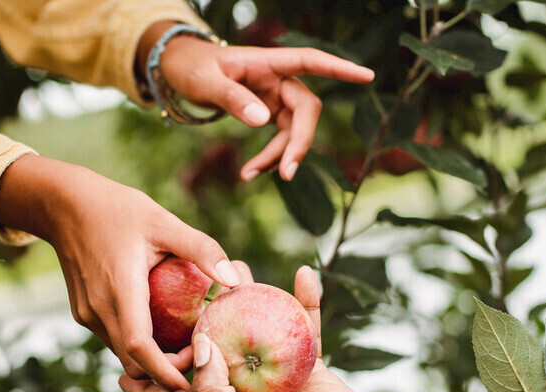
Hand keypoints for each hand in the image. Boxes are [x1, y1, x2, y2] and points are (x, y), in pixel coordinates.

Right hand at [0, 155, 239, 391]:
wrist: (63, 204)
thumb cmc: (116, 208)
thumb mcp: (163, 222)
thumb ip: (201, 249)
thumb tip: (235, 281)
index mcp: (121, 289)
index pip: (141, 348)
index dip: (166, 372)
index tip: (194, 381)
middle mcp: (98, 309)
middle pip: (133, 362)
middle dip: (165, 370)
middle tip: (197, 352)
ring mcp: (87, 314)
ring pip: (121, 354)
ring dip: (150, 358)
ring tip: (182, 340)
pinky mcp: (82, 312)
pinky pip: (112, 338)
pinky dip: (136, 343)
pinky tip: (158, 325)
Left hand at [120, 266, 380, 391]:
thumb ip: (211, 391)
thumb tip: (198, 343)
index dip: (145, 384)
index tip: (120, 370)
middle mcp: (240, 385)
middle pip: (210, 347)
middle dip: (193, 321)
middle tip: (179, 288)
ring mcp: (273, 370)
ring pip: (254, 324)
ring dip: (246, 296)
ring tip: (237, 268)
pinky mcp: (306, 360)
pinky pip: (304, 321)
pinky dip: (304, 299)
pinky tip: (304, 274)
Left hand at [155, 33, 373, 181]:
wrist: (180, 71)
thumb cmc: (192, 68)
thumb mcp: (206, 81)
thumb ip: (232, 98)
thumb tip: (263, 120)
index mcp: (267, 62)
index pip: (309, 61)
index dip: (339, 69)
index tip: (366, 76)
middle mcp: (277, 78)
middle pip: (305, 109)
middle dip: (299, 142)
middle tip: (285, 173)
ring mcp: (274, 96)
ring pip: (293, 129)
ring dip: (279, 155)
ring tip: (249, 176)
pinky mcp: (268, 111)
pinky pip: (279, 137)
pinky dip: (268, 156)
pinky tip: (250, 173)